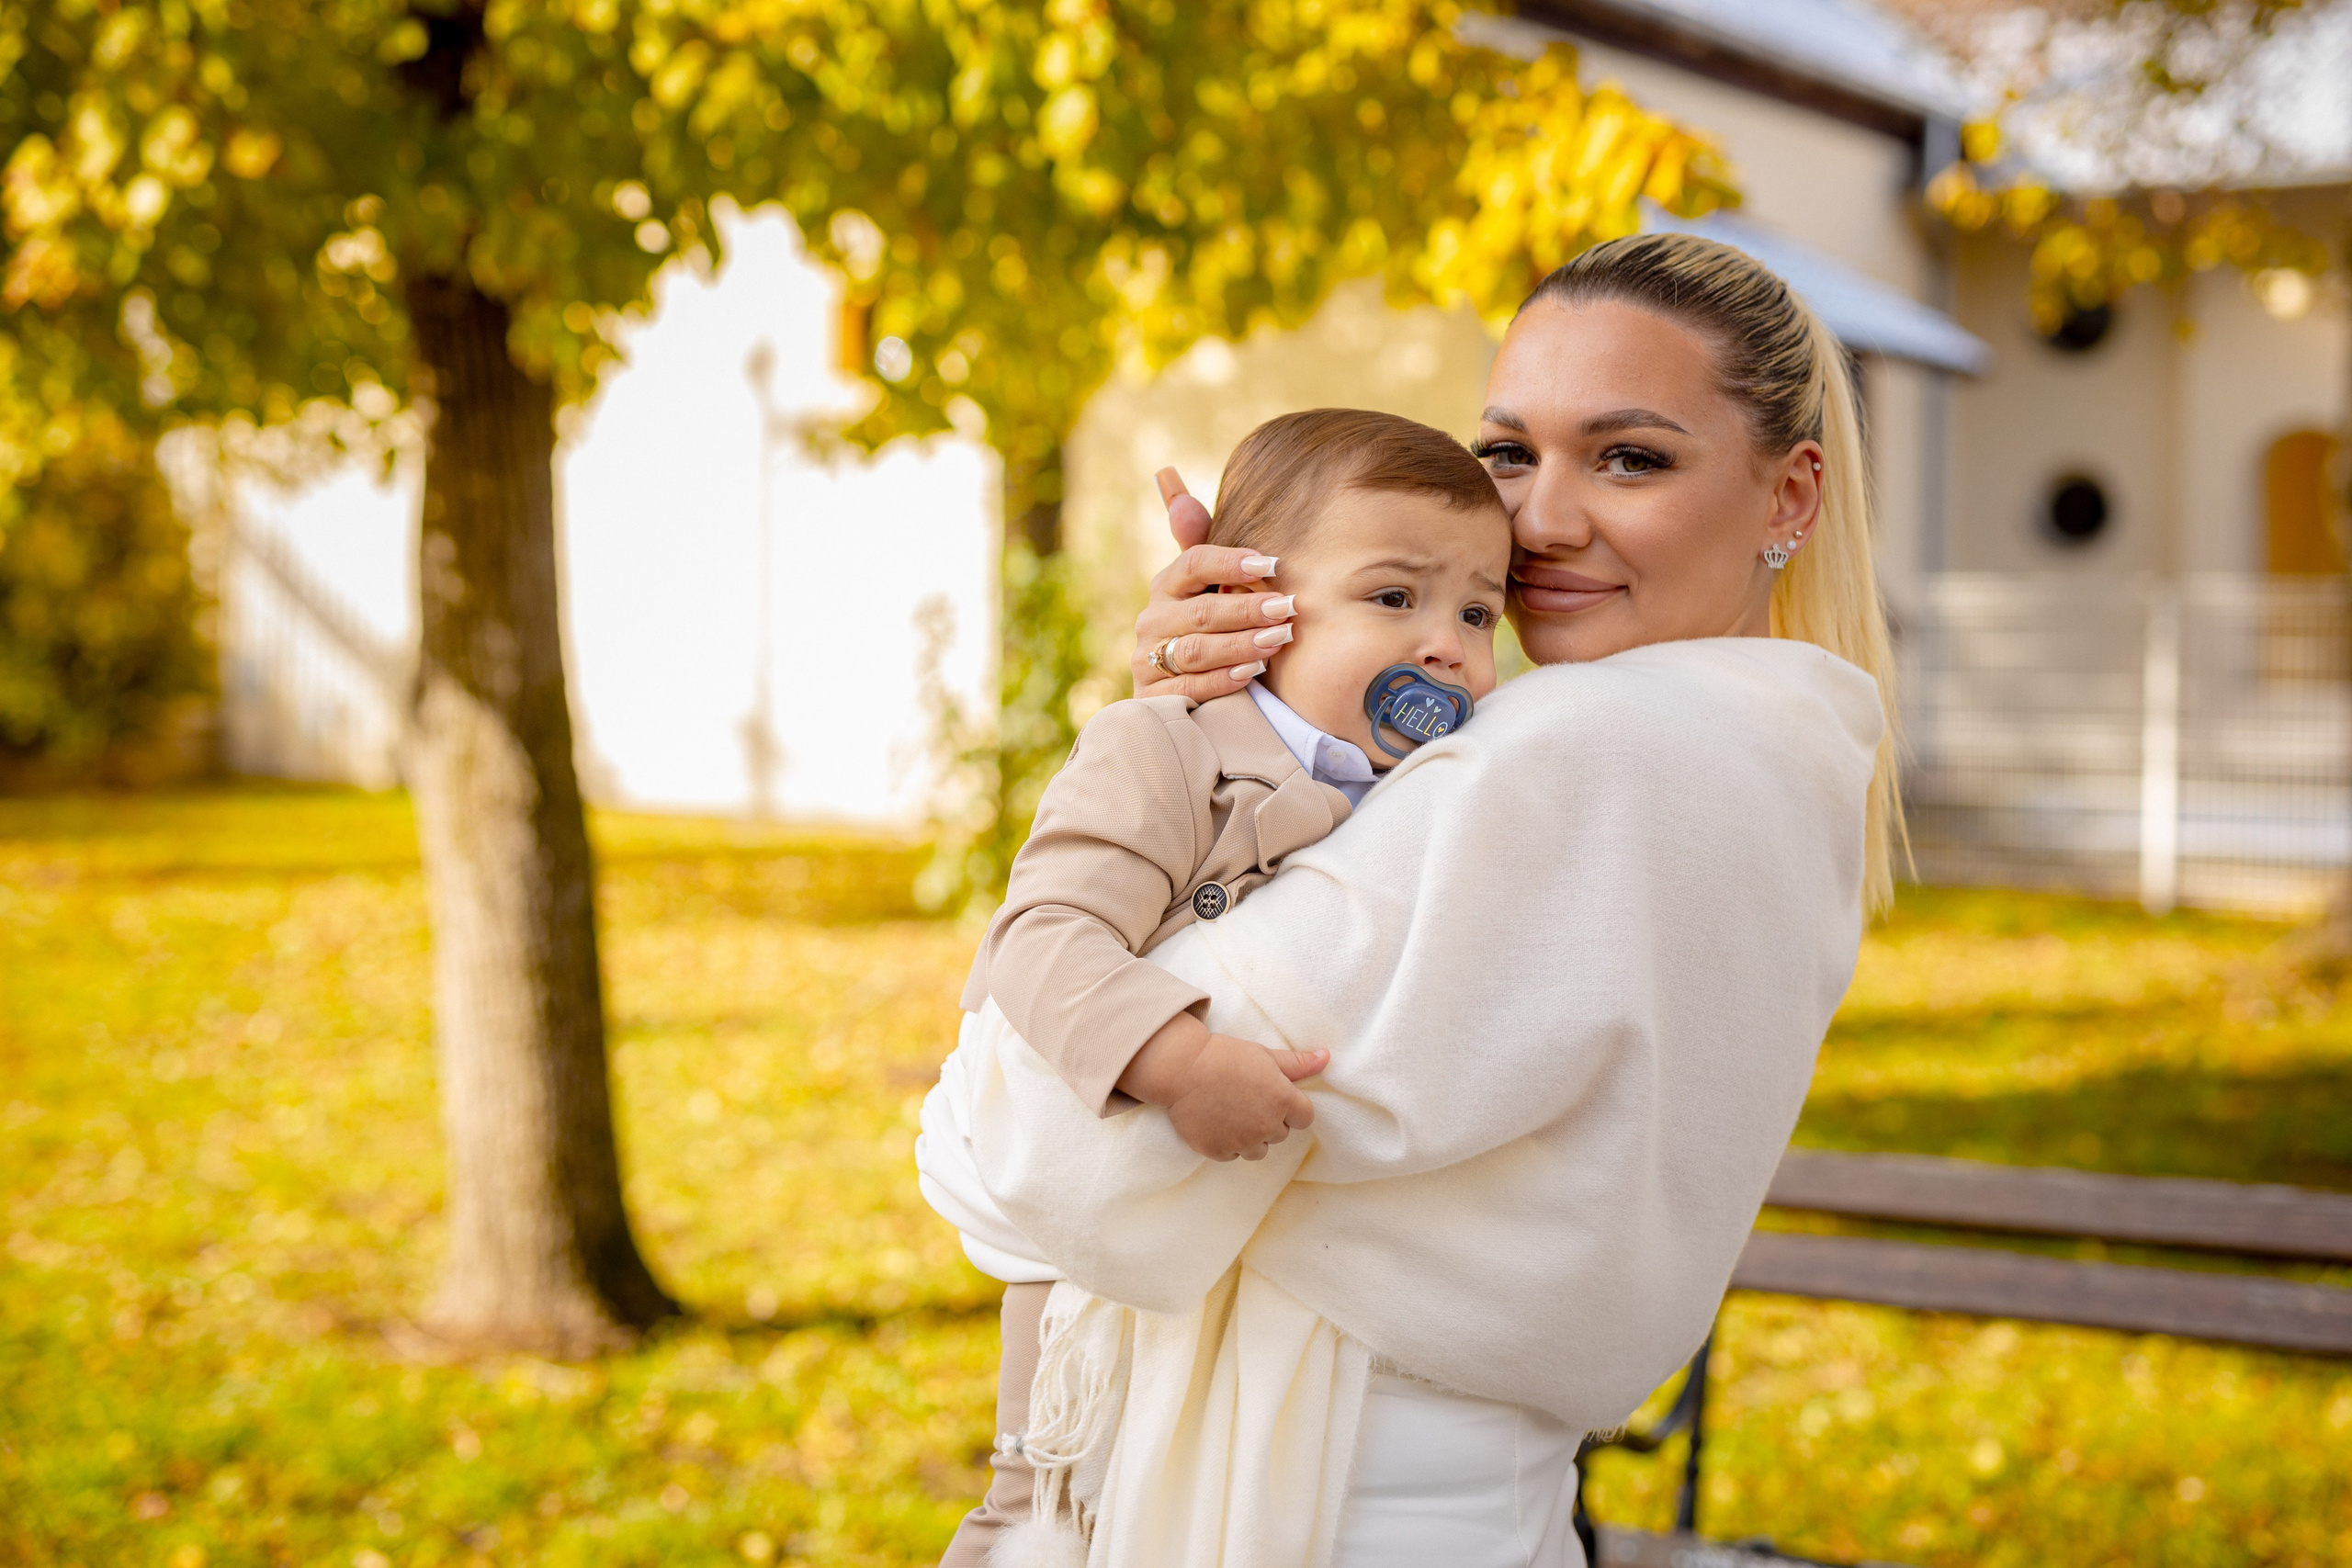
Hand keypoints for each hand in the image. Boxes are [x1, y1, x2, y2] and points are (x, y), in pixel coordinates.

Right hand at [1116, 1011, 1326, 1161]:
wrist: (1181, 1068)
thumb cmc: (1225, 1056)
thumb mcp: (1264, 1055)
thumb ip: (1298, 1064)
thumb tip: (1326, 1058)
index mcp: (1283, 1101)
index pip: (1305, 1118)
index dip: (1291, 1107)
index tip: (1274, 1096)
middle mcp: (1267, 1126)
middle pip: (1280, 1134)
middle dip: (1270, 1120)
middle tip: (1247, 1099)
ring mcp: (1242, 1142)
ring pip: (1258, 1150)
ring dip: (1250, 1136)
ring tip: (1231, 1113)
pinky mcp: (1218, 1151)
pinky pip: (1232, 1155)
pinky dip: (1227, 1143)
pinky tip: (1216, 1121)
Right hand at [1131, 468, 1297, 702]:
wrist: (1180, 691)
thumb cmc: (1205, 627)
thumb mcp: (1204, 582)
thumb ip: (1197, 537)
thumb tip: (1166, 472)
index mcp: (1167, 585)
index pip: (1193, 563)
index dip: (1230, 562)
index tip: (1270, 563)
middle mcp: (1152, 620)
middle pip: (1200, 611)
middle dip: (1246, 608)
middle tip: (1287, 607)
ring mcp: (1148, 660)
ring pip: (1195, 650)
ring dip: (1240, 644)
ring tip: (1277, 639)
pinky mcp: (1152, 698)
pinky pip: (1188, 688)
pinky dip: (1222, 680)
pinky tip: (1252, 674)